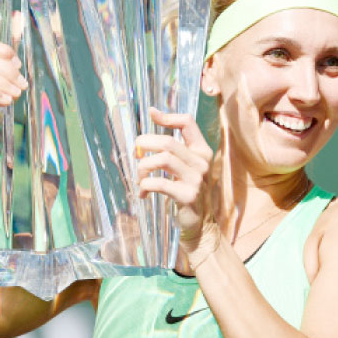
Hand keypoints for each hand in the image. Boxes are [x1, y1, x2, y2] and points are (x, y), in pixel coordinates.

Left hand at [135, 107, 218, 267]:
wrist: (198, 225)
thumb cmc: (185, 191)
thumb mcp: (185, 166)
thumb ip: (173, 146)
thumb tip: (153, 112)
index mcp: (202, 151)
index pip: (187, 122)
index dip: (167, 117)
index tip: (151, 114)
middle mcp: (202, 162)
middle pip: (167, 142)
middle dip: (144, 145)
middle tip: (136, 155)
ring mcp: (197, 179)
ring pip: (162, 159)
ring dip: (143, 168)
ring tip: (139, 178)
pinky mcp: (188, 196)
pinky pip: (159, 183)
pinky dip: (145, 186)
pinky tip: (143, 193)